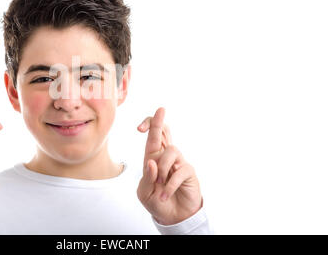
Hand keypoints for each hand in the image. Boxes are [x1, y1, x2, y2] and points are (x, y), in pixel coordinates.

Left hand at [136, 107, 202, 224]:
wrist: (173, 217)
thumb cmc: (157, 201)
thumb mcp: (145, 192)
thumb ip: (147, 178)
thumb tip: (152, 162)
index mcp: (152, 158)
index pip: (152, 136)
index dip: (149, 125)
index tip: (140, 127)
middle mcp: (165, 157)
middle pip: (164, 132)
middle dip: (159, 121)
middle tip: (160, 110)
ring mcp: (178, 162)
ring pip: (170, 151)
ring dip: (162, 168)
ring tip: (159, 185)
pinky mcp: (188, 171)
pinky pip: (179, 171)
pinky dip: (169, 184)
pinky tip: (165, 195)